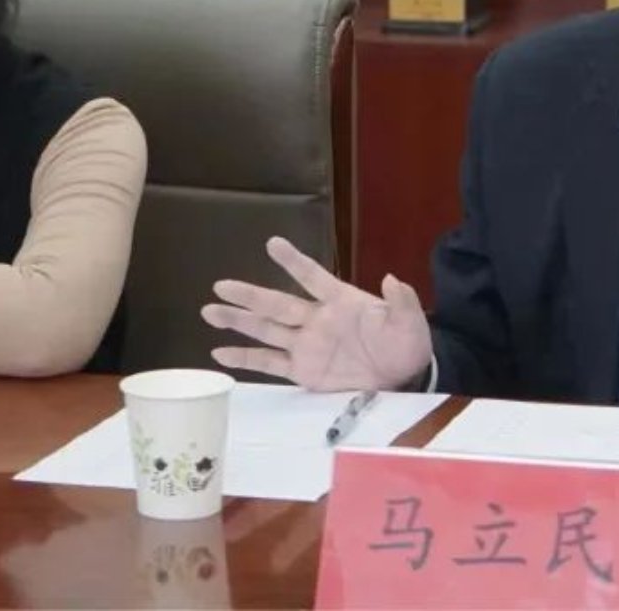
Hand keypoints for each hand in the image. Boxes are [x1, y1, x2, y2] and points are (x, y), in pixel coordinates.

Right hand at [202, 236, 432, 391]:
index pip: (312, 277)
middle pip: (277, 304)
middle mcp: (316, 318)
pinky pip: (269, 363)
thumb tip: (392, 278)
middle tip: (220, 285)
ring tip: (209, 311)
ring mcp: (306, 345)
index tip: (272, 243)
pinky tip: (219, 353)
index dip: (294, 262)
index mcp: (340, 300)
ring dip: (238, 321)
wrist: (404, 374)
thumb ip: (401, 300)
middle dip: (249, 295)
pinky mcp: (302, 371)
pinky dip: (245, 358)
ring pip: (266, 330)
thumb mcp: (410, 320)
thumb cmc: (405, 340)